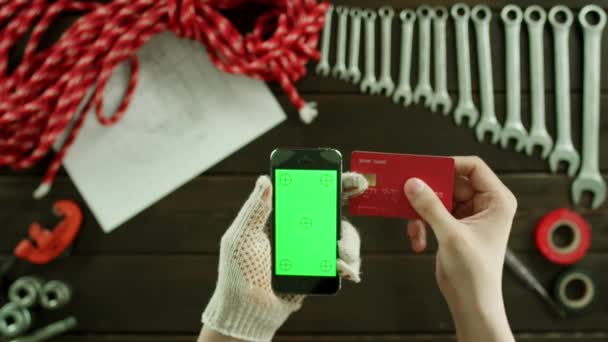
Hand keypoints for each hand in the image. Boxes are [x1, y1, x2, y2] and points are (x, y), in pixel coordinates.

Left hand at [200, 173, 367, 341]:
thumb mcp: (241, 237)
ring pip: (344, 235)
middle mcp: (301, 232)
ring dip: (349, 238)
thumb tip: (264, 180)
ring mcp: (314, 252)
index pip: (307, 192)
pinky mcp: (321, 272)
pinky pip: (343, 263)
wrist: (248, 312)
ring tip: (340, 250)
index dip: (326, 180)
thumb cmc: (238, 273)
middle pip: (332, 207)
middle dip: (349, 195)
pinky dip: (349, 265)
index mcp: (282, 219)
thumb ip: (254, 209)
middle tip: (361, 189)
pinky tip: (343, 269)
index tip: (341, 172)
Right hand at [404, 157, 515, 341]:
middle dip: (429, 191)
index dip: (450, 164)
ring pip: (438, 198)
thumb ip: (431, 206)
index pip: (474, 167)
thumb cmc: (474, 272)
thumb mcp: (451, 235)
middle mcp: (484, 204)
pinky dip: (422, 224)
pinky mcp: (453, 227)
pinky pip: (433, 214)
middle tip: (408, 193)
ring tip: (413, 225)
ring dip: (422, 212)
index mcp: (496, 200)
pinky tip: (418, 240)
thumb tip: (413, 183)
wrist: (471, 302)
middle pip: (451, 182)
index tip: (425, 168)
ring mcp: (468, 215)